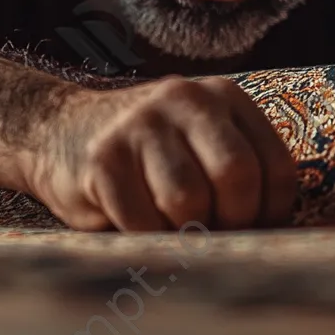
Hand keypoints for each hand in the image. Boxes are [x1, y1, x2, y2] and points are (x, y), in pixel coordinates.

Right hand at [16, 75, 297, 231]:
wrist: (58, 130)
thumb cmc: (148, 156)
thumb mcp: (201, 143)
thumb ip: (238, 173)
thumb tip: (274, 237)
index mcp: (224, 97)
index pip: (276, 166)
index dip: (271, 213)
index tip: (251, 230)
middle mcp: (187, 99)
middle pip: (236, 176)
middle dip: (231, 221)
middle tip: (211, 234)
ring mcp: (142, 124)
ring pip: (189, 200)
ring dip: (183, 231)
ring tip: (170, 225)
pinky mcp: (104, 157)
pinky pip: (142, 220)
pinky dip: (146, 237)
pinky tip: (135, 223)